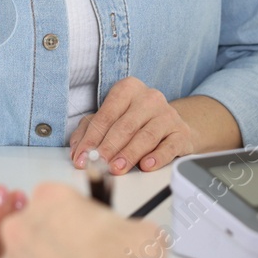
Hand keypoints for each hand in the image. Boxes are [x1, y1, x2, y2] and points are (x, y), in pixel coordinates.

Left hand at [68, 77, 194, 173]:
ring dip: (129, 154)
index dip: (92, 137)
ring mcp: (167, 115)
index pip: (107, 114)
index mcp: (129, 89)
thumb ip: (90, 129)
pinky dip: (157, 157)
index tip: (82, 155)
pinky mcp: (181, 132)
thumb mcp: (112, 118)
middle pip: (125, 126)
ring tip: (117, 167)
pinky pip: (169, 146)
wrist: (170, 124)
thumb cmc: (136, 120)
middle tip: (98, 163)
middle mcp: (149, 98)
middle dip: (109, 147)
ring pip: (146, 136)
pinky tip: (146, 165)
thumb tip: (77, 149)